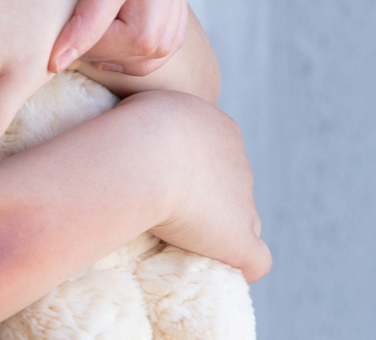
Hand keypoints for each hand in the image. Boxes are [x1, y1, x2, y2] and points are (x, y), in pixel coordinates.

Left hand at [49, 0, 192, 75]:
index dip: (84, 30)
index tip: (52, 57)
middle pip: (151, 34)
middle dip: (105, 50)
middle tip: (59, 37)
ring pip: (164, 41)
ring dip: (122, 52)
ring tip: (77, 35)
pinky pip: (167, 30)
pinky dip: (136, 45)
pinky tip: (99, 27)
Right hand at [133, 92, 270, 282]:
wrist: (147, 155)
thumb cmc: (134, 128)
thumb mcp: (140, 105)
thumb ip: (146, 116)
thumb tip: (119, 113)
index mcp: (221, 130)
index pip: (217, 154)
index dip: (194, 170)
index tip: (164, 179)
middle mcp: (238, 163)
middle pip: (231, 187)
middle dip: (206, 199)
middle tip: (166, 209)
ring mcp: (244, 203)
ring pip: (244, 220)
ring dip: (220, 230)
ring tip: (182, 240)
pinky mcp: (239, 239)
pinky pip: (256, 260)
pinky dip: (242, 266)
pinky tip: (221, 270)